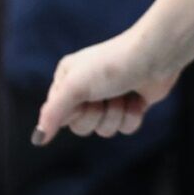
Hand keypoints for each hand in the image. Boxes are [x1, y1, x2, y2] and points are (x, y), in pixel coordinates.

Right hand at [33, 29, 180, 144]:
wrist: (156, 55)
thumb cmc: (112, 65)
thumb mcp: (75, 86)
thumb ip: (53, 113)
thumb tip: (37, 139)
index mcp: (66, 80)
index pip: (58, 116)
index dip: (74, 113)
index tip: (85, 99)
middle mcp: (85, 89)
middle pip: (82, 128)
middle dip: (97, 116)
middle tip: (106, 97)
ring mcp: (109, 97)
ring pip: (105, 130)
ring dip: (117, 115)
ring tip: (124, 95)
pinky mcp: (130, 104)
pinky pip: (125, 128)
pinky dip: (132, 116)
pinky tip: (138, 99)